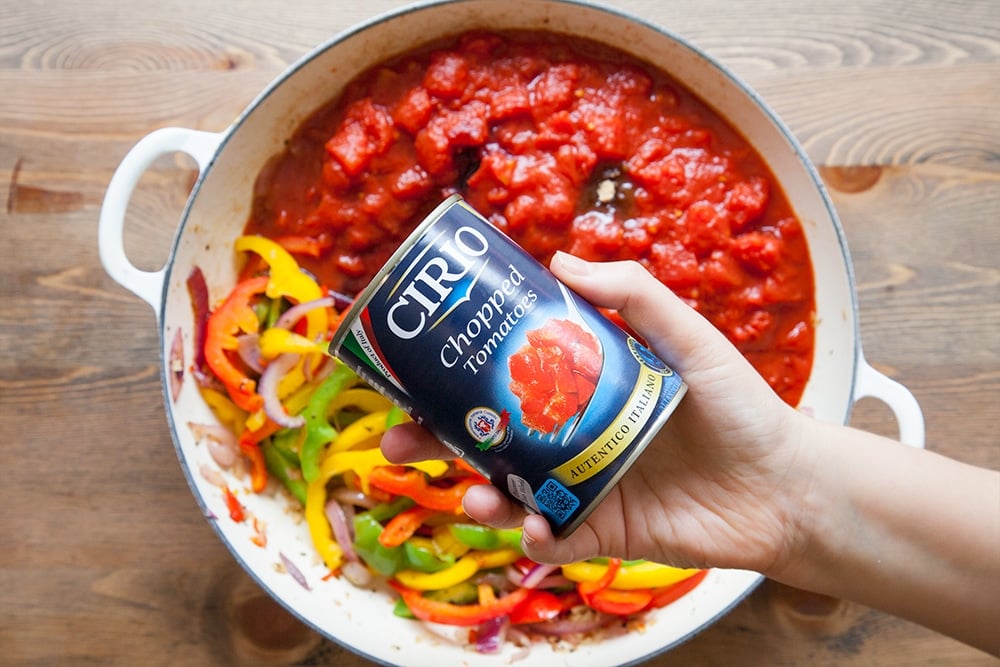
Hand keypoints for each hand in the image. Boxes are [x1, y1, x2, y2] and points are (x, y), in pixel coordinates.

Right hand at [382, 252, 812, 572]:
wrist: (786, 487)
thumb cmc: (739, 407)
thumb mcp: (687, 337)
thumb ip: (632, 294)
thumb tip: (560, 262)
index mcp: (581, 390)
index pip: (506, 379)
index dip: (457, 377)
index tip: (416, 367)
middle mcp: (572, 437)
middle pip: (488, 439)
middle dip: (436, 443)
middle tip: (398, 439)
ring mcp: (582, 487)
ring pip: (508, 492)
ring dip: (475, 494)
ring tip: (470, 491)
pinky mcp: (601, 533)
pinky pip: (552, 539)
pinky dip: (533, 537)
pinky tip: (533, 526)